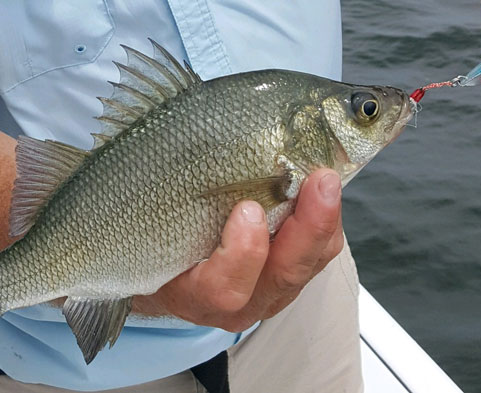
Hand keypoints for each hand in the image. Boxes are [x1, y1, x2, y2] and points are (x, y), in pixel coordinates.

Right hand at [135, 169, 343, 331]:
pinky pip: (318, 258)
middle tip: (318, 183)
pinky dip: (325, 223)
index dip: (241, 253)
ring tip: (325, 179)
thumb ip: (171, 211)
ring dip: (323, 222)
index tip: (247, 209)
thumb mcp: (155, 235)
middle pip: (282, 276)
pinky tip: (321, 190)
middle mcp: (236, 305)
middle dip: (307, 228)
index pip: (222, 289)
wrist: (173, 282)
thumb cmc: (160, 251)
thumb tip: (185, 158)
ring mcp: (268, 297)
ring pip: (308, 267)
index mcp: (194, 296)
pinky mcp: (289, 284)